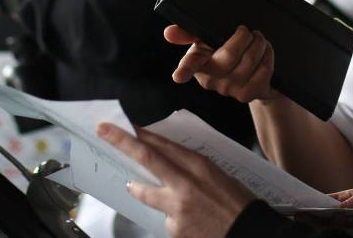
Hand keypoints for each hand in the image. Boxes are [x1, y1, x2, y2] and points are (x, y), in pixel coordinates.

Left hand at [97, 123, 254, 237]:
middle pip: (147, 159)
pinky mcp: (175, 229)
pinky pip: (165, 220)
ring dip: (138, 188)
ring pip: (146, 193)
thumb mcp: (217, 175)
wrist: (250, 233)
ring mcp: (178, 208)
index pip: (162, 145)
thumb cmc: (238, 203)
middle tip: (103, 131)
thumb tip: (166, 161)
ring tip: (134, 186)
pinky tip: (189, 223)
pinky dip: (172, 219)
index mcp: (200, 166)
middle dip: (122, 142)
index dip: (140, 134)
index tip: (122, 125)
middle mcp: (186, 184)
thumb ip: (190, 168)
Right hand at [165, 25, 276, 102]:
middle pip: (229, 54)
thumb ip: (190, 33)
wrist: (255, 75)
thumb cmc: (228, 53)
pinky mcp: (247, 95)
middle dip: (245, 37)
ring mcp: (229, 90)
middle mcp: (211, 80)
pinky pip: (263, 71)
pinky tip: (265, 54)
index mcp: (199, 63)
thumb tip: (168, 32)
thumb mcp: (209, 40)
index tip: (179, 76)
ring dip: (259, 45)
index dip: (184, 70)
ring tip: (259, 40)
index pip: (189, 66)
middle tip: (250, 32)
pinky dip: (268, 57)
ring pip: (249, 60)